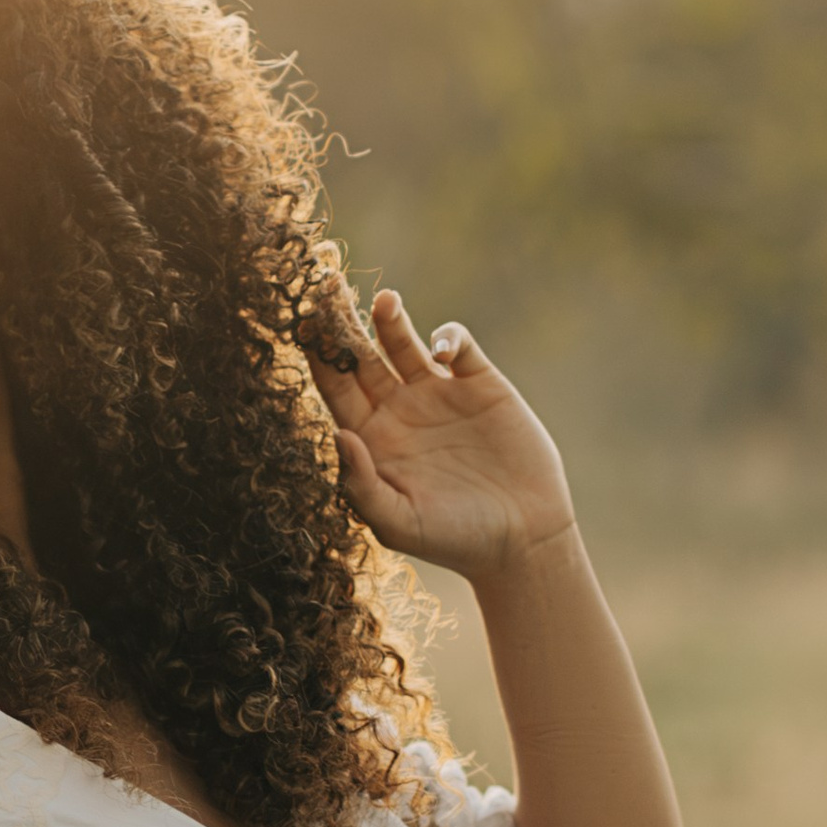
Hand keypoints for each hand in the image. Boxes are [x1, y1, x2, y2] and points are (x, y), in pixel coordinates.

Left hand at [307, 280, 574, 584]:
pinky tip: (442, 352)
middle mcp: (398, 409)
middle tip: (327, 287)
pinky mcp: (480, 384)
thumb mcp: (398, 522)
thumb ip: (361, 484)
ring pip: (402, 342)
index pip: (335, 387)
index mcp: (371, 437)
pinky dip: (448, 338)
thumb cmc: (452, 539)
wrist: (522, 539)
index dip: (319, 356)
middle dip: (343, 322)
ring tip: (384, 300)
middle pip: (361, 355)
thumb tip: (338, 434)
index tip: (305, 326)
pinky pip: (457, 346)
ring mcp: (438, 393)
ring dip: (390, 319)